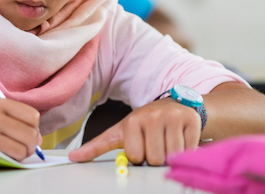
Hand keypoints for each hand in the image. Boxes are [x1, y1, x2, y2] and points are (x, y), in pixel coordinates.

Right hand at [0, 98, 41, 161]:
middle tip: (24, 148)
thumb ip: (10, 119)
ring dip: (24, 153)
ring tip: (14, 153)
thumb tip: (38, 137)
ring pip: (25, 144)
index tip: (27, 134)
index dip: (33, 127)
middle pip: (31, 131)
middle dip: (32, 143)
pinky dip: (14, 158)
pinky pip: (14, 153)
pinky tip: (5, 156)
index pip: (32, 114)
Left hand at [68, 98, 200, 165]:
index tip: (141, 145)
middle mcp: (152, 116)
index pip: (136, 156)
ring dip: (172, 155)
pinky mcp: (191, 120)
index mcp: (132, 120)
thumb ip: (97, 146)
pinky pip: (190, 150)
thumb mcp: (120, 132)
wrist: (175, 106)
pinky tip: (181, 138)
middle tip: (156, 143)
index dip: (139, 156)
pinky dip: (187, 150)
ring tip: (168, 141)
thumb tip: (73, 158)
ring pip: (173, 156)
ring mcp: (173, 117)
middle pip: (155, 158)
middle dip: (156, 157)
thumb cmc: (145, 123)